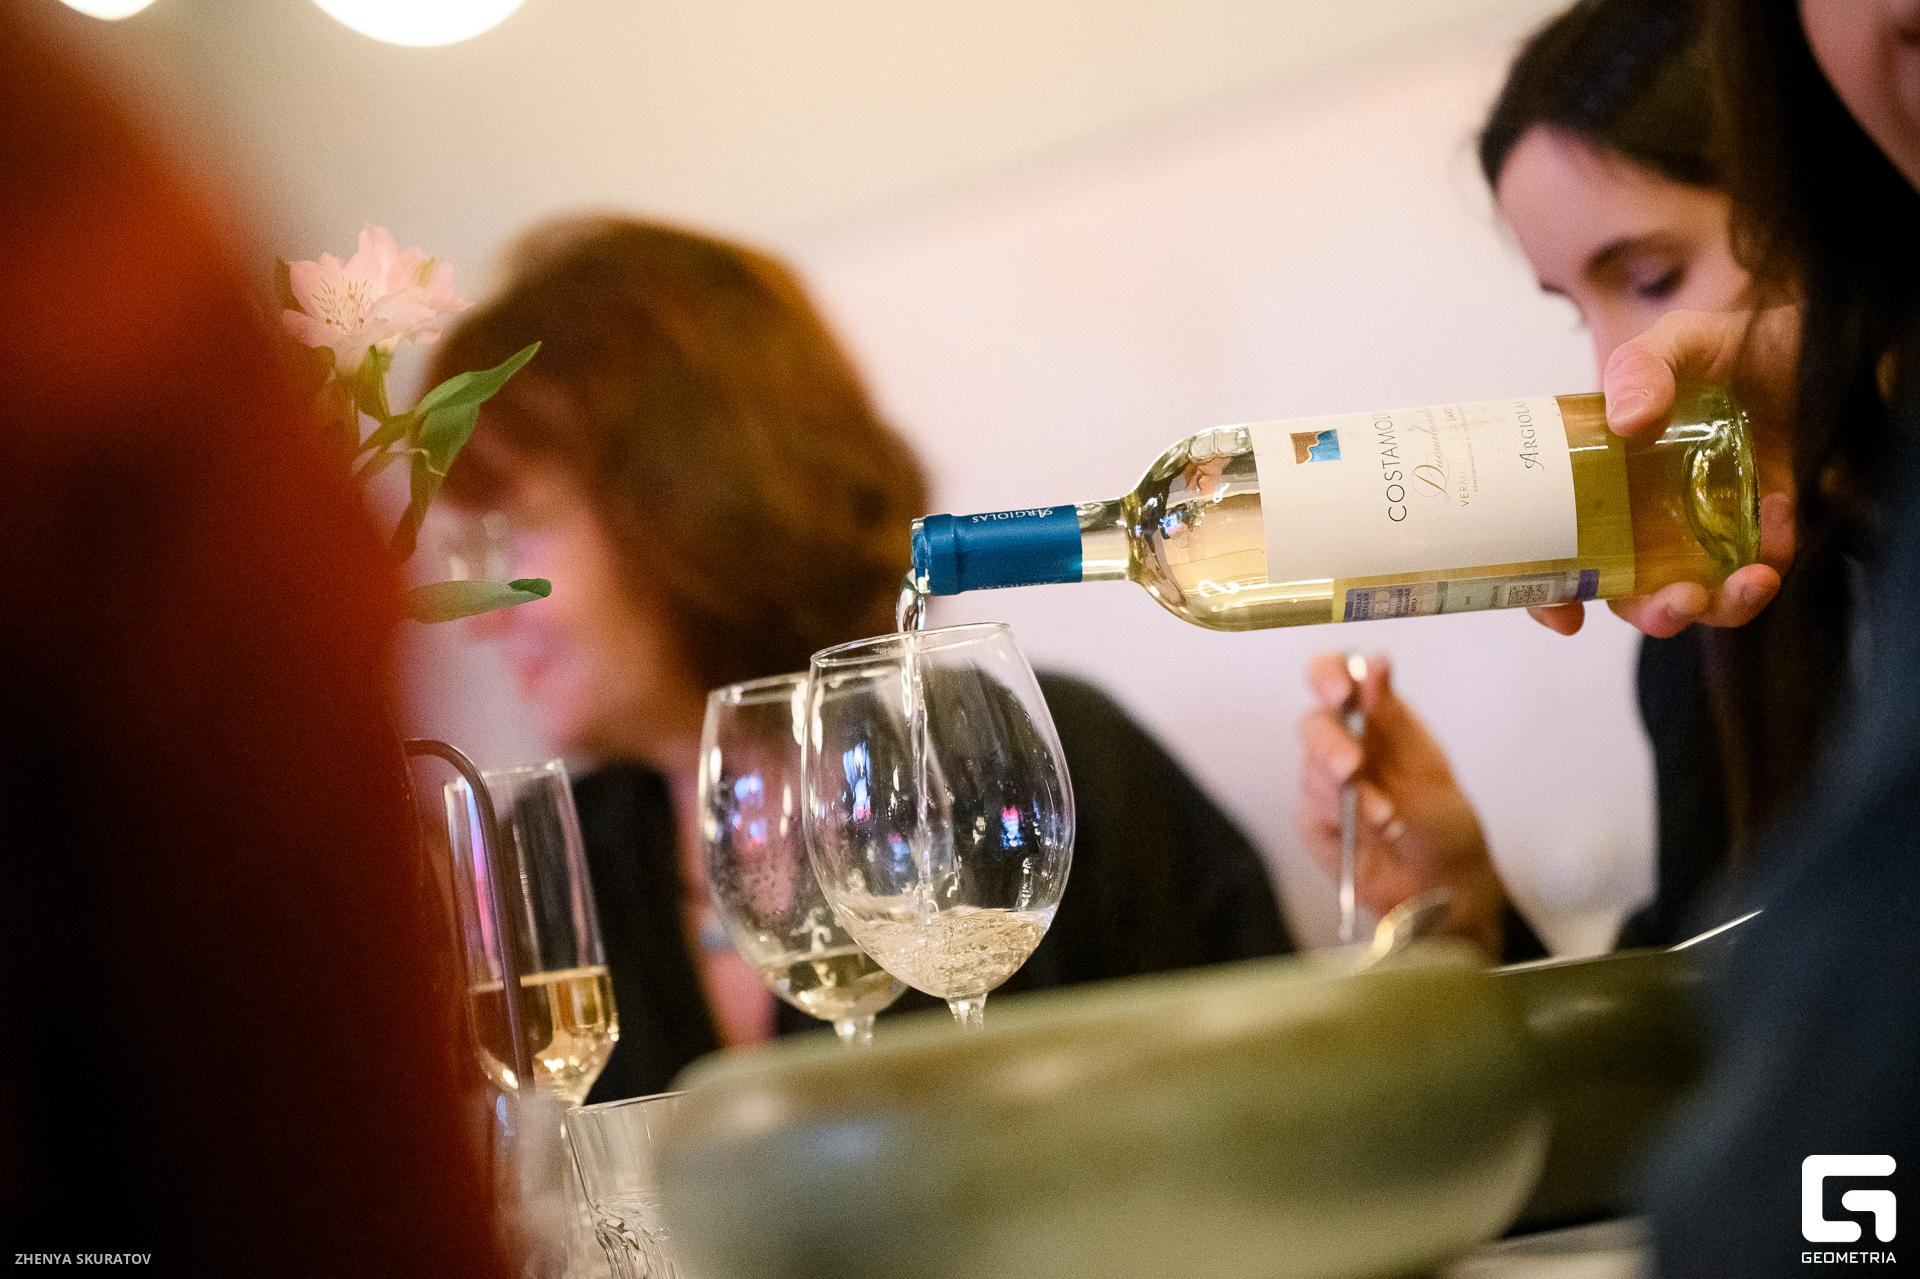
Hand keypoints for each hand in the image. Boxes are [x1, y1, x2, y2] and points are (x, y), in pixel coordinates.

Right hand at [1296, 652, 1506, 957]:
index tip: (1340, 689)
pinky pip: (1311, 806)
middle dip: (1330, 744)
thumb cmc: (1441, 821)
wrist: (1442, 883)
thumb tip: (1375, 665)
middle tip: (1352, 766)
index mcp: (1373, 717)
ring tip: (1385, 815)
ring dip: (1347, 790)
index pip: (1335, 676)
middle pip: (1313, 723)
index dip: (1327, 675)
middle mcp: (1344, 743)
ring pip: (1311, 768)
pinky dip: (1340, 815)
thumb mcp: (1426, 762)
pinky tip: (1369, 827)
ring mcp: (1325, 782)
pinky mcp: (1314, 817)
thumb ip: (1393, 716)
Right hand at [1526, 305, 1799, 637]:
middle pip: (1633, 594)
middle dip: (1654, 613)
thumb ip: (1642, 369)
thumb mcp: (1669, 343)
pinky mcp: (1763, 520)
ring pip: (1702, 594)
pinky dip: (1774, 554)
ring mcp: (1705, 525)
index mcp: (1600, 488)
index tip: (1565, 616)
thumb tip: (1628, 421)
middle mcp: (1646, 519)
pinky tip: (1780, 512)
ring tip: (1750, 581)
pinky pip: (1764, 559)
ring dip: (1722, 605)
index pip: (1561, 558)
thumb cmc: (1714, 341)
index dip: (1551, 597)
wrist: (1792, 329)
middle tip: (1677, 601)